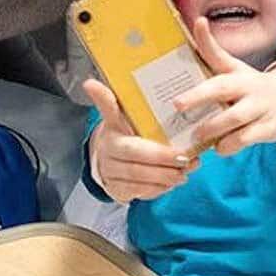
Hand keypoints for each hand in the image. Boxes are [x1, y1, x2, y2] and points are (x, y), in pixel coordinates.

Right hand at [82, 79, 197, 202]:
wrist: (109, 164)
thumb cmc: (123, 137)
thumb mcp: (120, 118)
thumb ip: (111, 102)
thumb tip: (90, 83)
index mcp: (111, 131)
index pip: (113, 117)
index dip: (110, 106)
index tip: (100, 90)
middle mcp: (108, 152)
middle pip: (135, 155)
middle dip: (163, 157)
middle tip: (186, 157)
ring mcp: (112, 173)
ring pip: (140, 177)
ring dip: (166, 176)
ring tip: (186, 170)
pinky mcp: (118, 190)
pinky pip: (141, 192)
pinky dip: (160, 188)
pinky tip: (175, 181)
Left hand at [173, 19, 275, 154]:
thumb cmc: (250, 85)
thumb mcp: (232, 67)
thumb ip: (212, 50)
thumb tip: (198, 21)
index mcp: (236, 72)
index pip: (217, 58)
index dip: (203, 46)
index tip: (186, 48)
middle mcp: (249, 87)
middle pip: (223, 90)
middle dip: (199, 97)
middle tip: (178, 105)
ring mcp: (261, 108)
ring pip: (235, 118)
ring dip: (214, 128)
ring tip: (197, 135)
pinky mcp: (270, 128)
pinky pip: (246, 139)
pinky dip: (230, 145)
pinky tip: (220, 147)